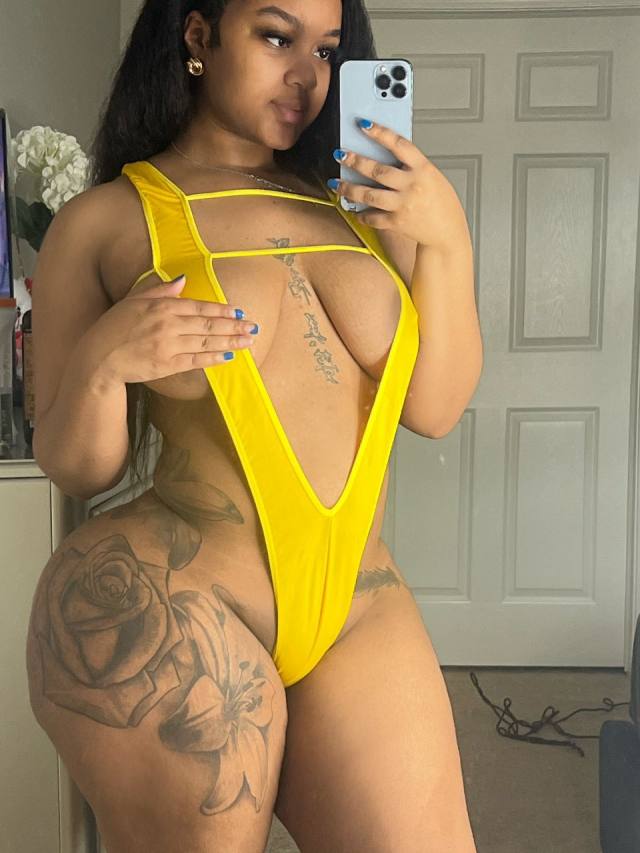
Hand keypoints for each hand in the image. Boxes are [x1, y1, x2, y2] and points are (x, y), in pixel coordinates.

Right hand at [85, 275, 259, 385]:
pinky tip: (228, 356)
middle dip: (234, 326)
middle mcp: (167, 325)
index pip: (198, 307)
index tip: (239, 312)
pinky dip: (213, 358)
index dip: (221, 310)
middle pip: (208, 325)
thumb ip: (160, 290)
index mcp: (161, 306)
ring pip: (206, 342)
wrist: (98, 358)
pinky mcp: (166, 365)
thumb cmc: (113, 328)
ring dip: (231, 342)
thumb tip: (182, 280)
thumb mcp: (134, 301)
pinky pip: (196, 361)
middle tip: (254, 327)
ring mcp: (168, 346)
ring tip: (249, 341)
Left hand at [330, 119, 470, 251]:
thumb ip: (412, 166)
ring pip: (369, 195)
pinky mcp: (397, 223)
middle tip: (341, 154)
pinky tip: (354, 210)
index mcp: (423, 169)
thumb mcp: (432, 176)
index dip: (380, 133)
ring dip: (349, 188)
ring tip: (336, 183)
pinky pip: (373, 218)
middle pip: (377, 170)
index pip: (399, 144)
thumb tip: (387, 155)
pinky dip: (361, 215)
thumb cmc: (442, 203)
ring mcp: (403, 205)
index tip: (364, 125)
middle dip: (355, 161)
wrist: (448, 232)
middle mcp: (412, 186)